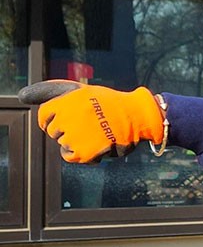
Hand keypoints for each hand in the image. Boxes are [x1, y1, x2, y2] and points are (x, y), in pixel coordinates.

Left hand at [19, 80, 164, 163]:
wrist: (137, 116)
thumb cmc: (107, 103)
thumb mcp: (78, 90)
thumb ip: (48, 91)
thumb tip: (21, 96)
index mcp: (65, 100)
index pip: (45, 115)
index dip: (56, 118)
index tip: (72, 118)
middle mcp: (67, 117)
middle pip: (54, 131)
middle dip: (68, 129)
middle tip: (89, 124)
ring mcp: (75, 135)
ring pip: (62, 144)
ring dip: (76, 142)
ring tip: (95, 134)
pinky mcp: (84, 151)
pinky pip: (70, 156)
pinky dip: (81, 154)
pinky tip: (95, 145)